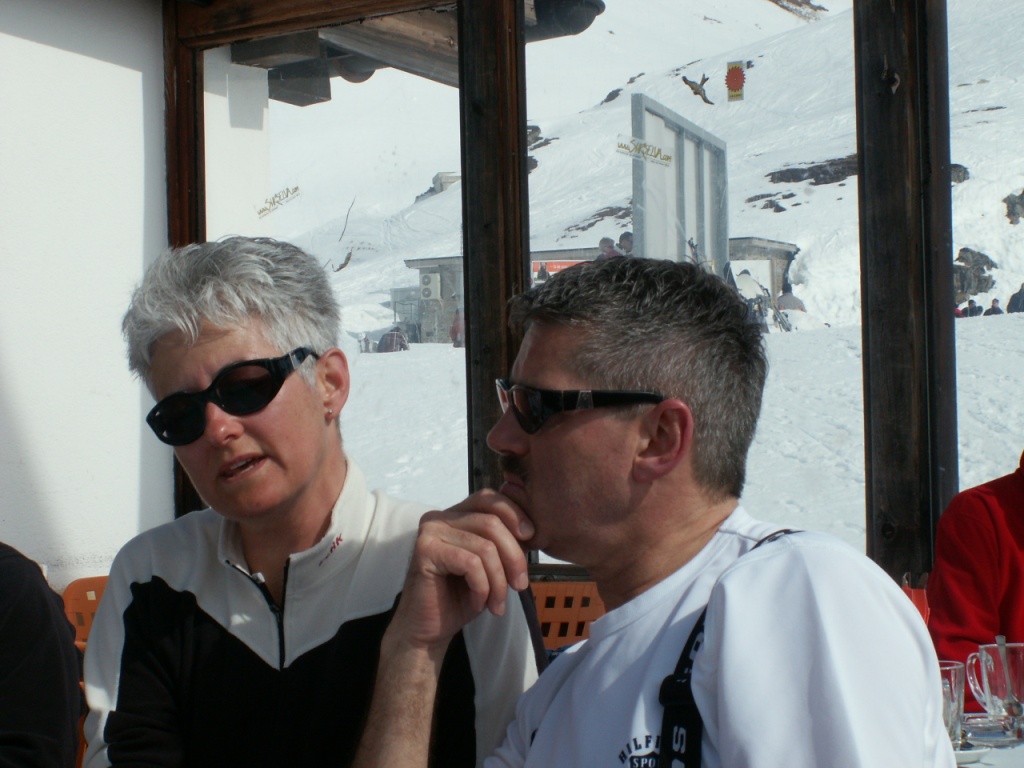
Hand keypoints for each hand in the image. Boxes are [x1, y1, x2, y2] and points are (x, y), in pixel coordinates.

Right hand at [386, 489, 534, 658]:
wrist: (428, 630)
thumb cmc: (460, 597)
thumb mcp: (492, 565)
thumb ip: (505, 542)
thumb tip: (531, 529)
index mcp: (456, 514)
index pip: (490, 498)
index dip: (515, 514)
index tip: (532, 538)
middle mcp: (440, 517)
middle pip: (492, 522)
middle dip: (513, 557)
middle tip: (520, 585)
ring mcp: (430, 531)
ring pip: (485, 547)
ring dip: (499, 581)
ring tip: (497, 603)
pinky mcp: (425, 550)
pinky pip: (470, 563)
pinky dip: (482, 587)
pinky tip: (478, 602)